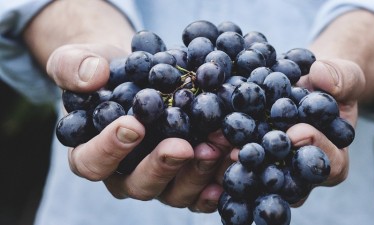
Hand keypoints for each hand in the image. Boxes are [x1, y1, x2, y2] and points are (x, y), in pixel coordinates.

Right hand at [47, 44, 233, 212]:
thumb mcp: (78, 60)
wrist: (138, 74)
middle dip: (162, 166)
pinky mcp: (186, 176)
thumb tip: (93, 76)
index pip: (92, 162)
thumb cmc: (104, 72)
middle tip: (182, 146)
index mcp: (91, 153)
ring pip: (175, 192)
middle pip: (139, 185)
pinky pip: (201, 191)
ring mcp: (159, 179)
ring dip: (197, 173)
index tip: (133, 125)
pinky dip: (217, 181)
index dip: (110, 149)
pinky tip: (232, 163)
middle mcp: (125, 174)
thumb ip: (73, 67)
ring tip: (217, 147)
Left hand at [223, 58, 364, 206]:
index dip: (315, 148)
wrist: (307, 85)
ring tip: (221, 149)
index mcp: (333, 159)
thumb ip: (342, 77)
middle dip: (268, 164)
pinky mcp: (253, 160)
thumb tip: (321, 76)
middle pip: (288, 180)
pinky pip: (240, 162)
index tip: (297, 132)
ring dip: (239, 164)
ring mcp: (275, 170)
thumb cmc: (331, 84)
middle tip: (246, 152)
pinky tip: (208, 140)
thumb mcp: (345, 76)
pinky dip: (224, 151)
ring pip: (259, 177)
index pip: (329, 164)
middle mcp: (302, 174)